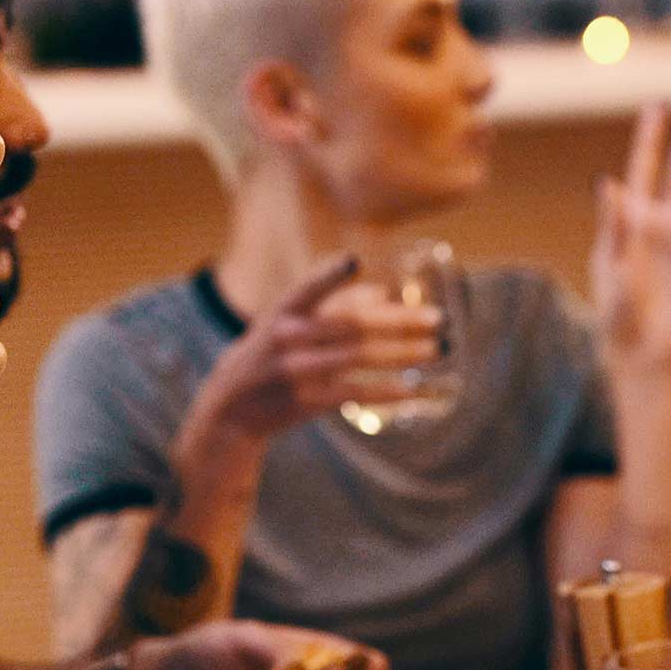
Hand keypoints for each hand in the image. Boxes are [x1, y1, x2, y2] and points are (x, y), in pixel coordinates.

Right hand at [180, 255, 440, 456]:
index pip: (307, 288)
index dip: (328, 276)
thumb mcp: (291, 323)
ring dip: (403, 353)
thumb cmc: (272, 352)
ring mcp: (296, 371)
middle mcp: (287, 339)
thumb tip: (382, 293)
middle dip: (399, 321)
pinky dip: (388, 391)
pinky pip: (355, 394)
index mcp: (283, 312)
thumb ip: (335, 306)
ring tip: (436, 349)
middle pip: (351, 325)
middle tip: (438, 319)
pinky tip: (415, 388)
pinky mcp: (306, 402)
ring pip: (358, 358)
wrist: (232, 407)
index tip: (353, 262)